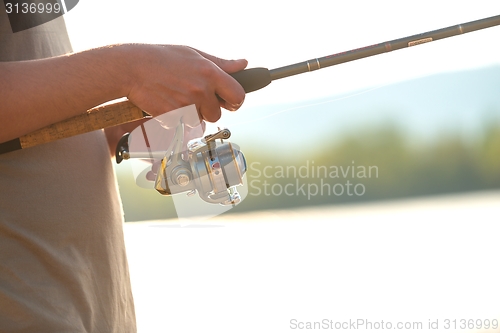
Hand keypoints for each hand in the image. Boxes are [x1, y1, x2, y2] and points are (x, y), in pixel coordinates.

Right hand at [125, 45, 247, 124]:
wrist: (132, 68)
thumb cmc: (162, 58)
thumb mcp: (194, 54)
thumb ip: (221, 63)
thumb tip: (243, 64)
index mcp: (210, 73)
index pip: (238, 96)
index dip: (235, 101)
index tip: (229, 101)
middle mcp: (201, 90)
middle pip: (217, 114)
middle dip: (209, 110)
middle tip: (194, 97)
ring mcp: (186, 105)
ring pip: (199, 121)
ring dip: (192, 114)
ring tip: (177, 96)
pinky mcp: (172, 117)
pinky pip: (181, 125)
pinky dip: (175, 118)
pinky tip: (167, 102)